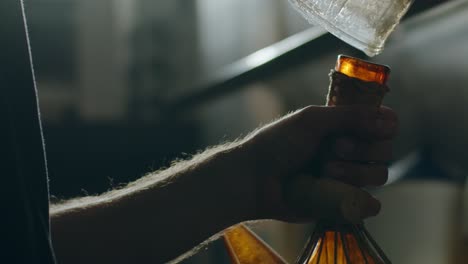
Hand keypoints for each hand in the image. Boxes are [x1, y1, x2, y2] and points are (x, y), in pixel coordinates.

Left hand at [238, 105, 397, 222]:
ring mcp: (346, 177)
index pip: (384, 124)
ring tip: (325, 170)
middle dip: (363, 149)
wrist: (256, 179)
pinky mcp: (340, 201)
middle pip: (385, 150)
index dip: (384, 126)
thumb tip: (389, 118)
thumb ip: (349, 115)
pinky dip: (363, 200)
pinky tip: (340, 191)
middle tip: (333, 149)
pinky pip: (368, 204)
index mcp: (343, 127)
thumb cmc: (278, 144)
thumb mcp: (311, 120)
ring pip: (379, 175)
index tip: (374, 128)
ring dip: (355, 172)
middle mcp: (350, 151)